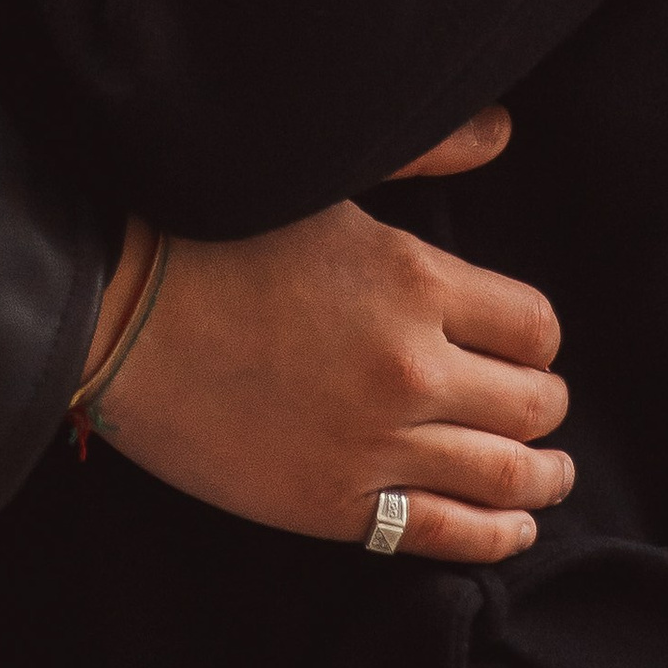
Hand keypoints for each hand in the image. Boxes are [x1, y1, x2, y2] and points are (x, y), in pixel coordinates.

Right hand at [79, 151, 570, 555]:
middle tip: (537, 402)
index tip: (524, 341)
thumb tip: (505, 130)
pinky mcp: (334, 505)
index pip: (535, 326)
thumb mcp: (328, 177)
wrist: (117, 307)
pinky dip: (497, 537)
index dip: (538, 337)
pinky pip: (447, 536)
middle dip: (544, 402)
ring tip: (550, 473)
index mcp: (413, 279)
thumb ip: (427, 153)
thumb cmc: (215, 229)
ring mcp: (375, 444)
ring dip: (542, 477)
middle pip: (532, 402)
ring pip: (506, 476)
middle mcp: (409, 367)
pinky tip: (513, 528)